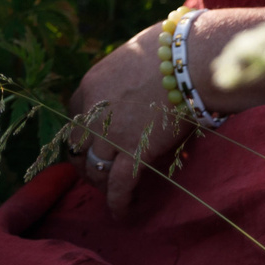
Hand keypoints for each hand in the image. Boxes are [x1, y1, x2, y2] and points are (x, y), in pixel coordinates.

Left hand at [64, 23, 186, 218]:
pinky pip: (118, 186)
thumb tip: (135, 83)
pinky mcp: (134, 153)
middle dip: (85, 159)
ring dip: (99, 182)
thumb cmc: (172, 49)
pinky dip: (118, 203)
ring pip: (94, 168)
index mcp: (91, 84)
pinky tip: (122, 214)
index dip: (83, 128)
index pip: (73, 112)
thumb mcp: (134, 54)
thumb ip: (125, 75)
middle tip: (96, 170)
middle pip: (78, 144)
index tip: (93, 137)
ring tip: (108, 193)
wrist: (191, 60)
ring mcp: (111, 134)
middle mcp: (93, 111)